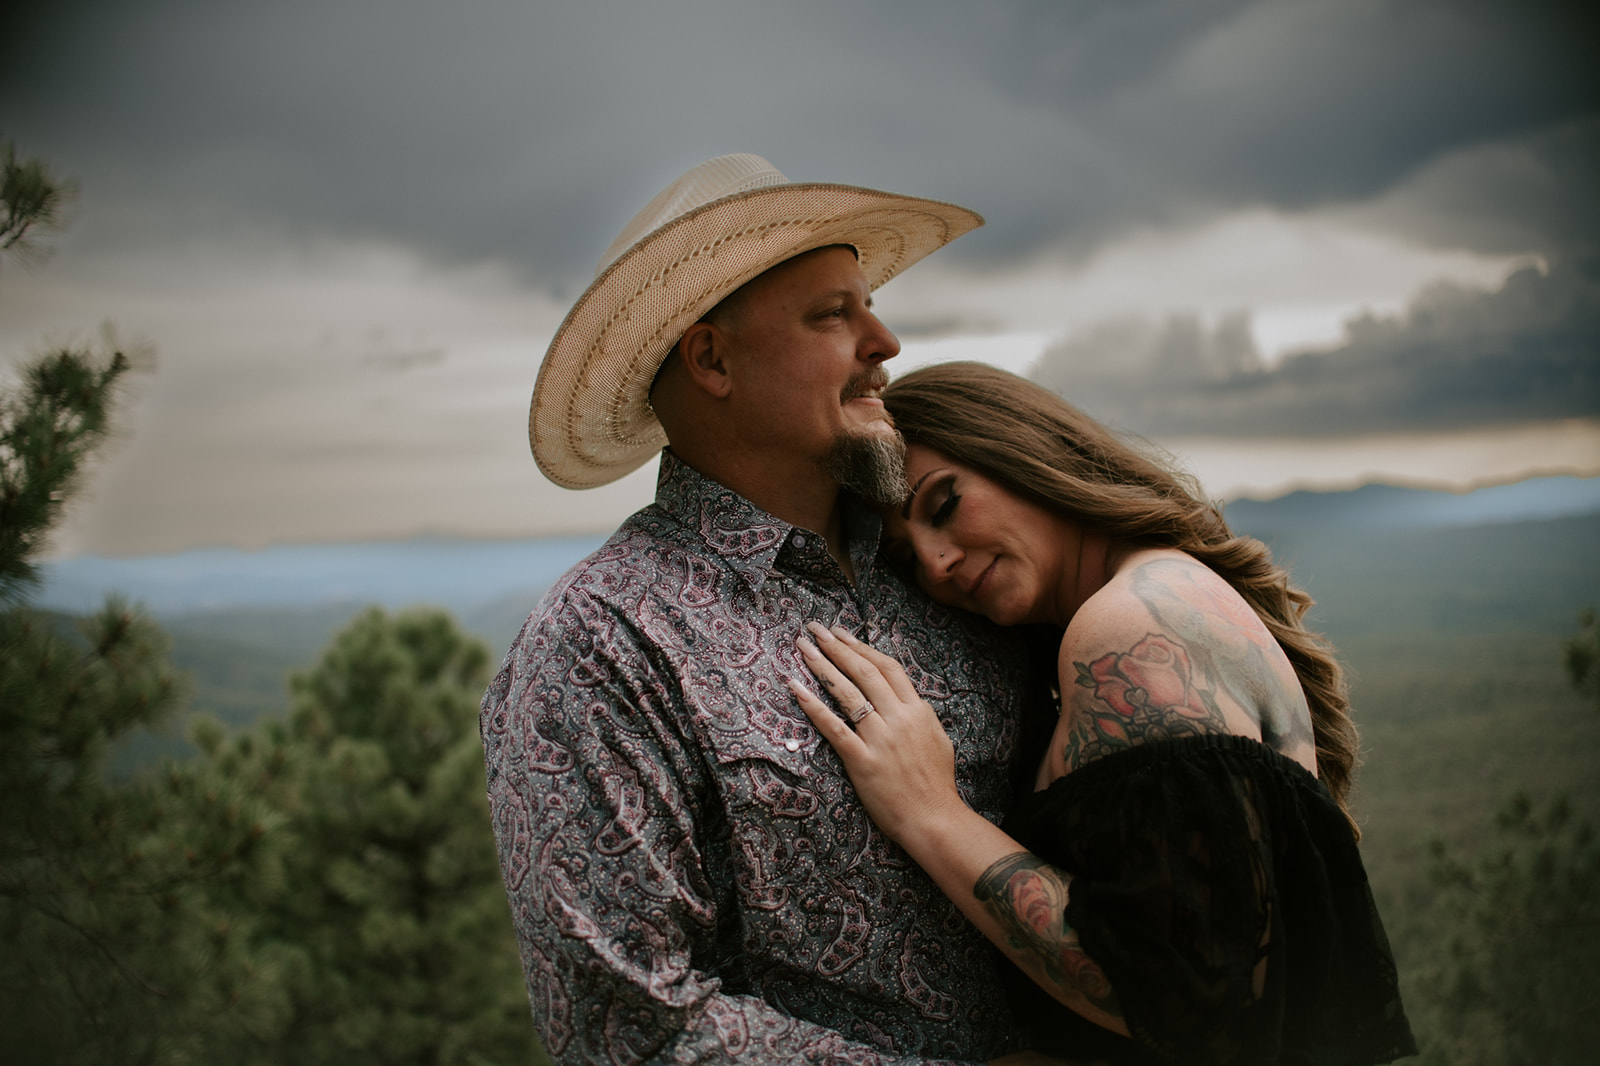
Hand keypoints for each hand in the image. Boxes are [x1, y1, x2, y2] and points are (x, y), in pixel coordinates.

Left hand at [788, 623, 966, 844]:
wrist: (934, 819)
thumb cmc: (936, 784)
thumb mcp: (937, 739)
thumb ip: (919, 716)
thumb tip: (905, 699)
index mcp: (918, 711)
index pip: (887, 668)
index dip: (862, 647)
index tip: (842, 633)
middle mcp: (899, 719)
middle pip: (864, 672)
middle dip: (836, 647)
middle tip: (815, 630)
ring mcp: (880, 739)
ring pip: (847, 693)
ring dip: (822, 666)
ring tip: (803, 648)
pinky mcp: (862, 760)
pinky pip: (833, 727)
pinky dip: (813, 705)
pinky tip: (795, 688)